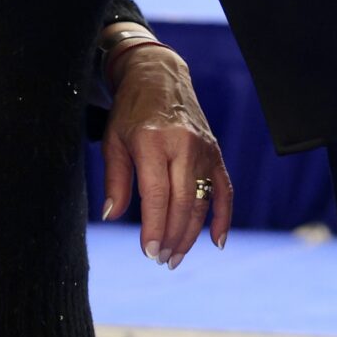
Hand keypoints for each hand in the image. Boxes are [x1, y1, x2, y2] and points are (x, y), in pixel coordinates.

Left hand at [103, 46, 231, 266]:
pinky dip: (223, 217)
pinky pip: (224, 190)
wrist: (159, 76)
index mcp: (154, 141)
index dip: (155, 228)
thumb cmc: (130, 110)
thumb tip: (112, 215)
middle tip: (162, 261)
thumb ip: (115, 180)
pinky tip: (216, 242)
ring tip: (177, 256)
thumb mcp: (113, 141)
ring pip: (203, 201)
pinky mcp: (215, 152)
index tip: (149, 253)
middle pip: (183, 203)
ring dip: (191, 233)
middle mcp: (184, 145)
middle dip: (174, 237)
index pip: (158, 195)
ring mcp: (204, 149)